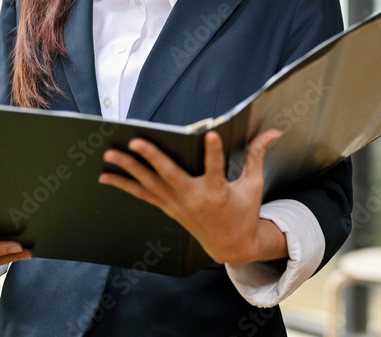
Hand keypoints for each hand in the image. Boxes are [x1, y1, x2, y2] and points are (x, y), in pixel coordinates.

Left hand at [98, 129, 287, 264]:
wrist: (232, 246)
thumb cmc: (244, 212)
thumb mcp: (254, 185)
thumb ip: (257, 155)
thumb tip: (273, 132)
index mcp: (218, 192)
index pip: (216, 168)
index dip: (214, 152)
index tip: (210, 134)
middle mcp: (194, 198)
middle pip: (169, 176)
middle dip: (152, 158)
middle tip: (136, 142)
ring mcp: (178, 205)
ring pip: (149, 185)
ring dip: (128, 169)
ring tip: (110, 154)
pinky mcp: (169, 208)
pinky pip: (143, 195)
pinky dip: (124, 185)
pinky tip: (107, 176)